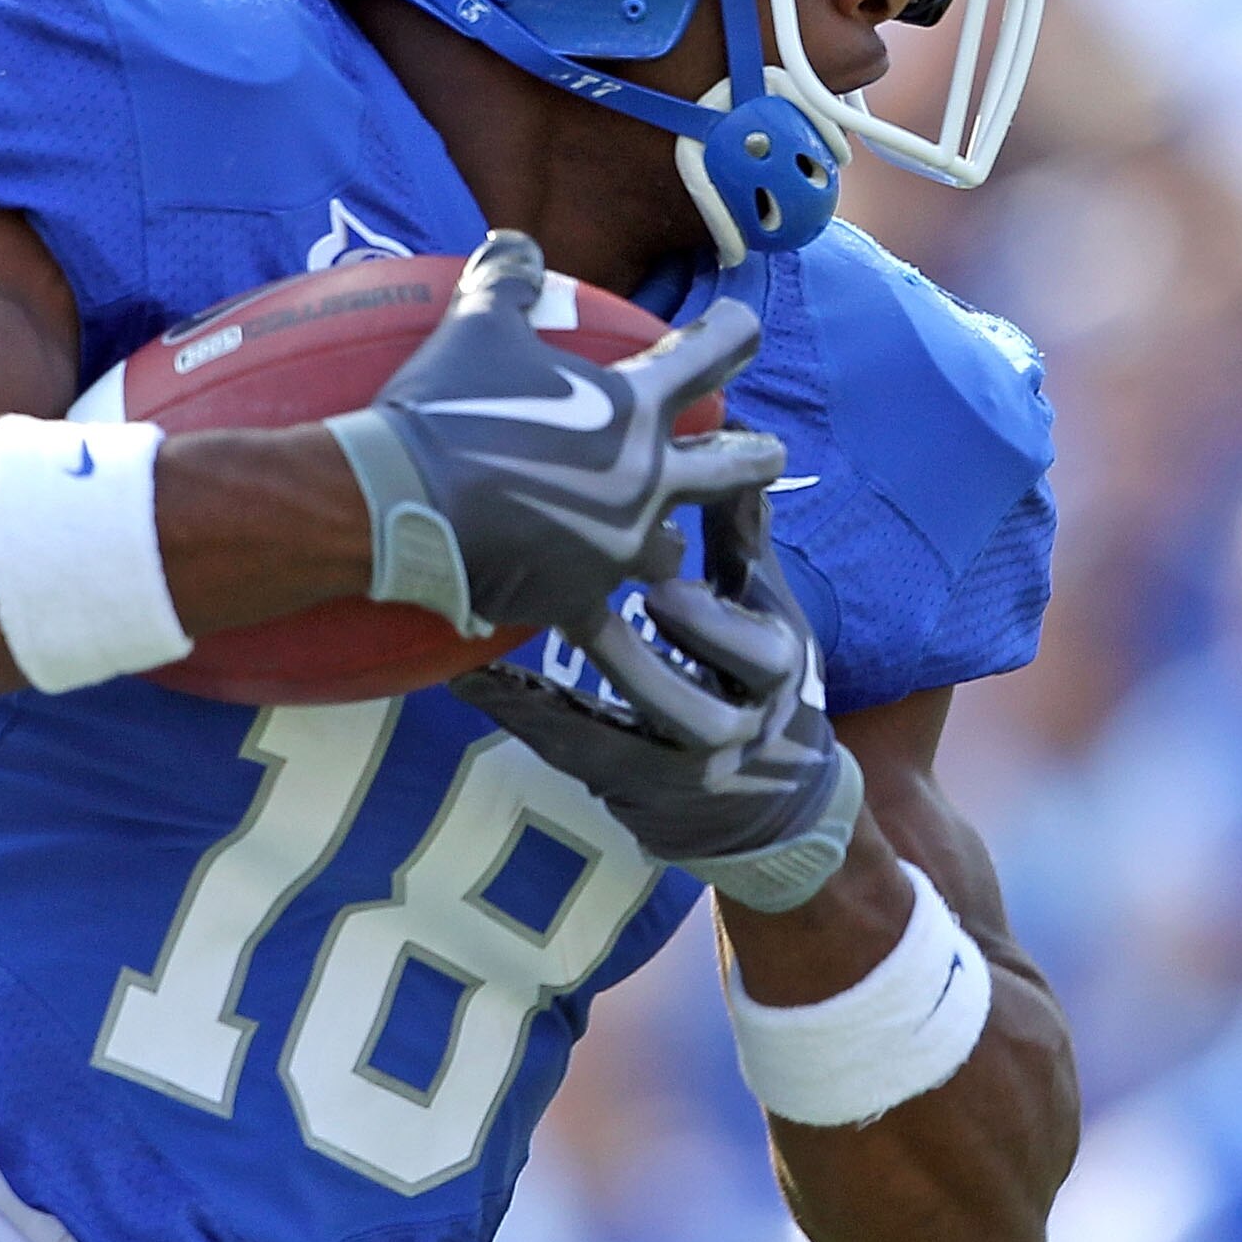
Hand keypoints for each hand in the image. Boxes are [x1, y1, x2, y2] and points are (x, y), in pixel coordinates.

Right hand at [322, 230, 782, 635]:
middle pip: (732, 470)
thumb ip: (509, 280)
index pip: (706, 355)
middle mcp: (645, 480)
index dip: (733, 333)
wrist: (396, 499)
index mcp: (632, 408)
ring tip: (663, 547)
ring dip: (670, 542)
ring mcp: (619, 548)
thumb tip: (516, 241)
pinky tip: (671, 704)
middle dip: (754, 457)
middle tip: (765, 452)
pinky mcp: (578, 602)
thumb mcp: (476, 325)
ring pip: (673, 551)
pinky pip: (620, 649)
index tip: (746, 325)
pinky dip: (646, 673)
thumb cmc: (445, 406)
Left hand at [454, 485, 861, 912]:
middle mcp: (731, 732)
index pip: (755, 655)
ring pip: (616, 737)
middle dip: (639, 666)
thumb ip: (742, 536)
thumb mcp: (764, 608)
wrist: (762, 803)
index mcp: (772, 676)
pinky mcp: (621, 784)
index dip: (713, 623)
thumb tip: (735, 438)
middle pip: (695, 712)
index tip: (663, 584)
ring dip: (559, 688)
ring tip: (506, 634)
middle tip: (596, 609)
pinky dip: (520, 710)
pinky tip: (468, 678)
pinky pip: (566, 747)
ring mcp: (671, 768)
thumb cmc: (752, 672)